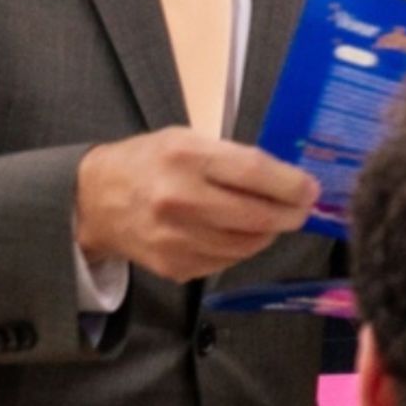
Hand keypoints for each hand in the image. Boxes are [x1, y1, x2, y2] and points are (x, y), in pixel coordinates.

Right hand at [75, 128, 320, 282]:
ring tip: (269, 219)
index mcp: (186, 158)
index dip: (291, 185)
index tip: (311, 189)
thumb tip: (287, 178)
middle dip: (290, 215)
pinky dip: (240, 249)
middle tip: (302, 209)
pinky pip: (226, 261)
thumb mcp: (186, 139)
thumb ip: (232, 157)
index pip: (255, 173)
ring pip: (247, 245)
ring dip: (268, 233)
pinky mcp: (174, 267)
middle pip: (258, 216)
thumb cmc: (148, 162)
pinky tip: (236, 233)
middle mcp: (180, 200)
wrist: (94, 201)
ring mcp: (176, 239)